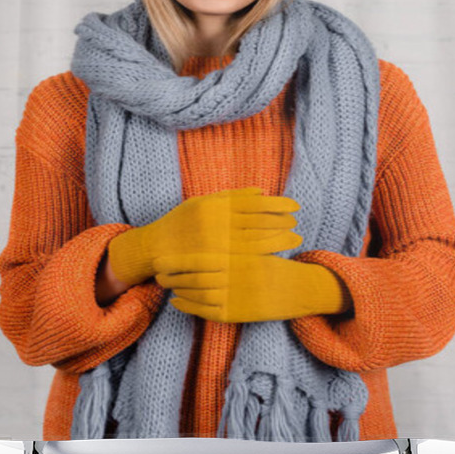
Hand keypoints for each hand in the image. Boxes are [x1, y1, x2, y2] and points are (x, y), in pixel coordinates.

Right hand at [107, 187, 301, 285]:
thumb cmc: (181, 221)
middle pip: (259, 222)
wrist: (157, 248)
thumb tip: (260, 192)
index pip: (255, 203)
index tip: (294, 206)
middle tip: (297, 222)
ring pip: (257, 240)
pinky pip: (246, 257)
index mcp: (218, 206)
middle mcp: (219, 224)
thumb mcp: (202, 202)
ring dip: (279, 238)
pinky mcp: (217, 261)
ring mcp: (219, 244)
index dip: (277, 205)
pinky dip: (265, 253)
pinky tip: (279, 251)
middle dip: (282, 222)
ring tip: (295, 237)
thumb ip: (231, 197)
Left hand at [155, 252, 351, 322]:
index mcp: (234, 258)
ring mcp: (232, 297)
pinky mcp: (233, 314)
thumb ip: (231, 238)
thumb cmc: (271, 263)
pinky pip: (203, 311)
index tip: (160, 257)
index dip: (176, 260)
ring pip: (195, 295)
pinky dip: (186, 307)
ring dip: (177, 290)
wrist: (294, 289)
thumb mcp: (253, 245)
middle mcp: (231, 278)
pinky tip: (177, 302)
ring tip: (167, 284)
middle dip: (172, 275)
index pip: (198, 259)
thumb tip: (209, 227)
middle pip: (192, 278)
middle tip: (157, 272)